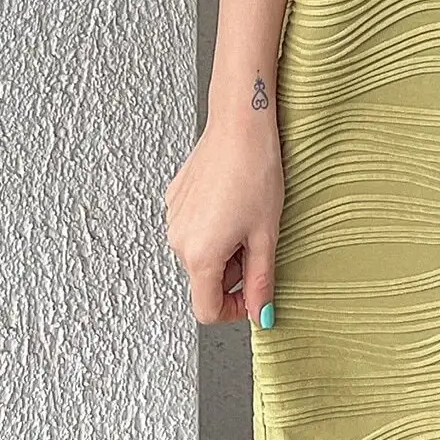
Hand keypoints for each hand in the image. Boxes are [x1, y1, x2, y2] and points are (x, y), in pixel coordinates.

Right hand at [165, 111, 284, 325]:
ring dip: (222, 248)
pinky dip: (212, 225)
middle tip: (258, 241)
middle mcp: (178, 240)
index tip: (253, 293)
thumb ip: (260, 281)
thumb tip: (260, 315)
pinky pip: (192, 226)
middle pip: (203, 279)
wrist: (240, 124)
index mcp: (200, 255)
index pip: (206, 310)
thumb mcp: (266, 234)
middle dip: (232, 272)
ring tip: (247, 217)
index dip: (233, 310)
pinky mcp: (174, 197)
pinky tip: (232, 200)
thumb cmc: (256, 173)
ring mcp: (173, 217)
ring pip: (198, 253)